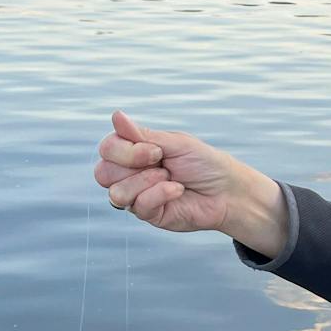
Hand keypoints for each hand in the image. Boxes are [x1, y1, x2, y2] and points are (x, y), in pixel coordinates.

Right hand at [94, 111, 285, 252]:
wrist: (227, 191)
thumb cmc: (204, 163)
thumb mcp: (174, 143)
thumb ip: (142, 135)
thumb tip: (116, 115)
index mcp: (135, 153)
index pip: (107, 149)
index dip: (125, 150)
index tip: (156, 150)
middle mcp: (131, 175)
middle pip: (103, 172)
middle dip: (132, 164)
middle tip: (161, 162)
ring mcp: (138, 196)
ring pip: (116, 193)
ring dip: (146, 182)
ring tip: (170, 178)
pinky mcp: (149, 214)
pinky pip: (138, 207)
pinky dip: (160, 194)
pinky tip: (178, 191)